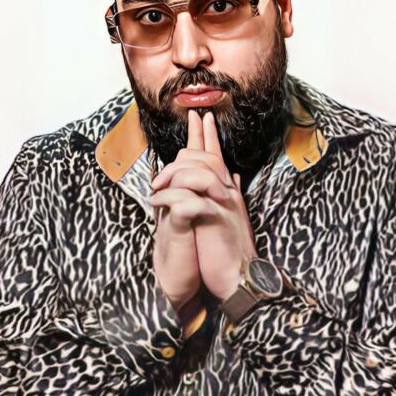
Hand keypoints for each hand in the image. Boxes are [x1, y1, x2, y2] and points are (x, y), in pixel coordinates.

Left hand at [150, 109, 257, 302]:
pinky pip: (190, 199)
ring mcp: (223, 205)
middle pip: (208, 157)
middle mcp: (228, 194)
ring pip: (201, 171)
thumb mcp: (229, 219)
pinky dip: (170, 198)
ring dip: (173, 175)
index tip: (200, 116)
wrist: (240, 278)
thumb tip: (235, 177)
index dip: (208, 136)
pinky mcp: (215, 220)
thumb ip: (229, 196)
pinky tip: (157, 203)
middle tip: (166, 160)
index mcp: (227, 193)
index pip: (218, 157)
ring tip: (156, 189)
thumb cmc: (228, 251)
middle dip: (189, 146)